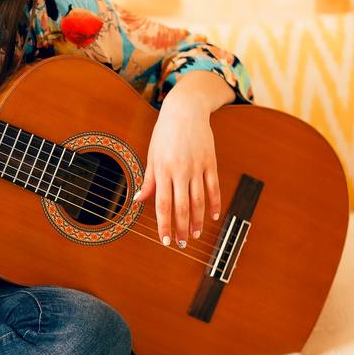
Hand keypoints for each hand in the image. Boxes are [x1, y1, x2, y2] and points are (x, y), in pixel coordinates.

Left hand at [133, 98, 220, 248]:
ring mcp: (197, 167)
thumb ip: (148, 179)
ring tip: (194, 235)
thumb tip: (138, 200)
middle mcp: (180, 170)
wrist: (185, 110)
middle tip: (180, 243)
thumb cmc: (164, 133)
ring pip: (199, 200)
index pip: (163, 204)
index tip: (165, 240)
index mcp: (162, 170)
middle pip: (182, 206)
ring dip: (197, 220)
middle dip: (181, 228)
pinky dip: (215, 203)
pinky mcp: (211, 162)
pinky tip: (213, 216)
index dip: (164, 224)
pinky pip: (214, 187)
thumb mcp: (152, 155)